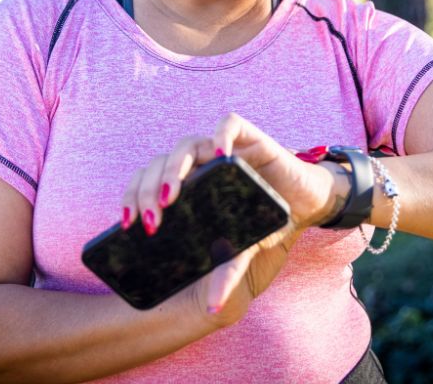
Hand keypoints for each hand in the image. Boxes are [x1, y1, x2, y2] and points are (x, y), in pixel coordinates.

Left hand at [119, 113, 341, 324]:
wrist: (306, 201)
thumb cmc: (266, 221)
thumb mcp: (244, 247)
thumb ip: (228, 270)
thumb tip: (214, 308)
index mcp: (188, 185)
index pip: (147, 183)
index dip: (132, 198)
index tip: (126, 225)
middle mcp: (200, 164)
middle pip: (159, 165)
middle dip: (148, 191)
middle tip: (152, 221)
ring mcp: (222, 148)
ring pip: (185, 145)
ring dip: (174, 169)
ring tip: (172, 195)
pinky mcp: (249, 137)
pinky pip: (229, 124)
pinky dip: (220, 135)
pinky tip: (218, 154)